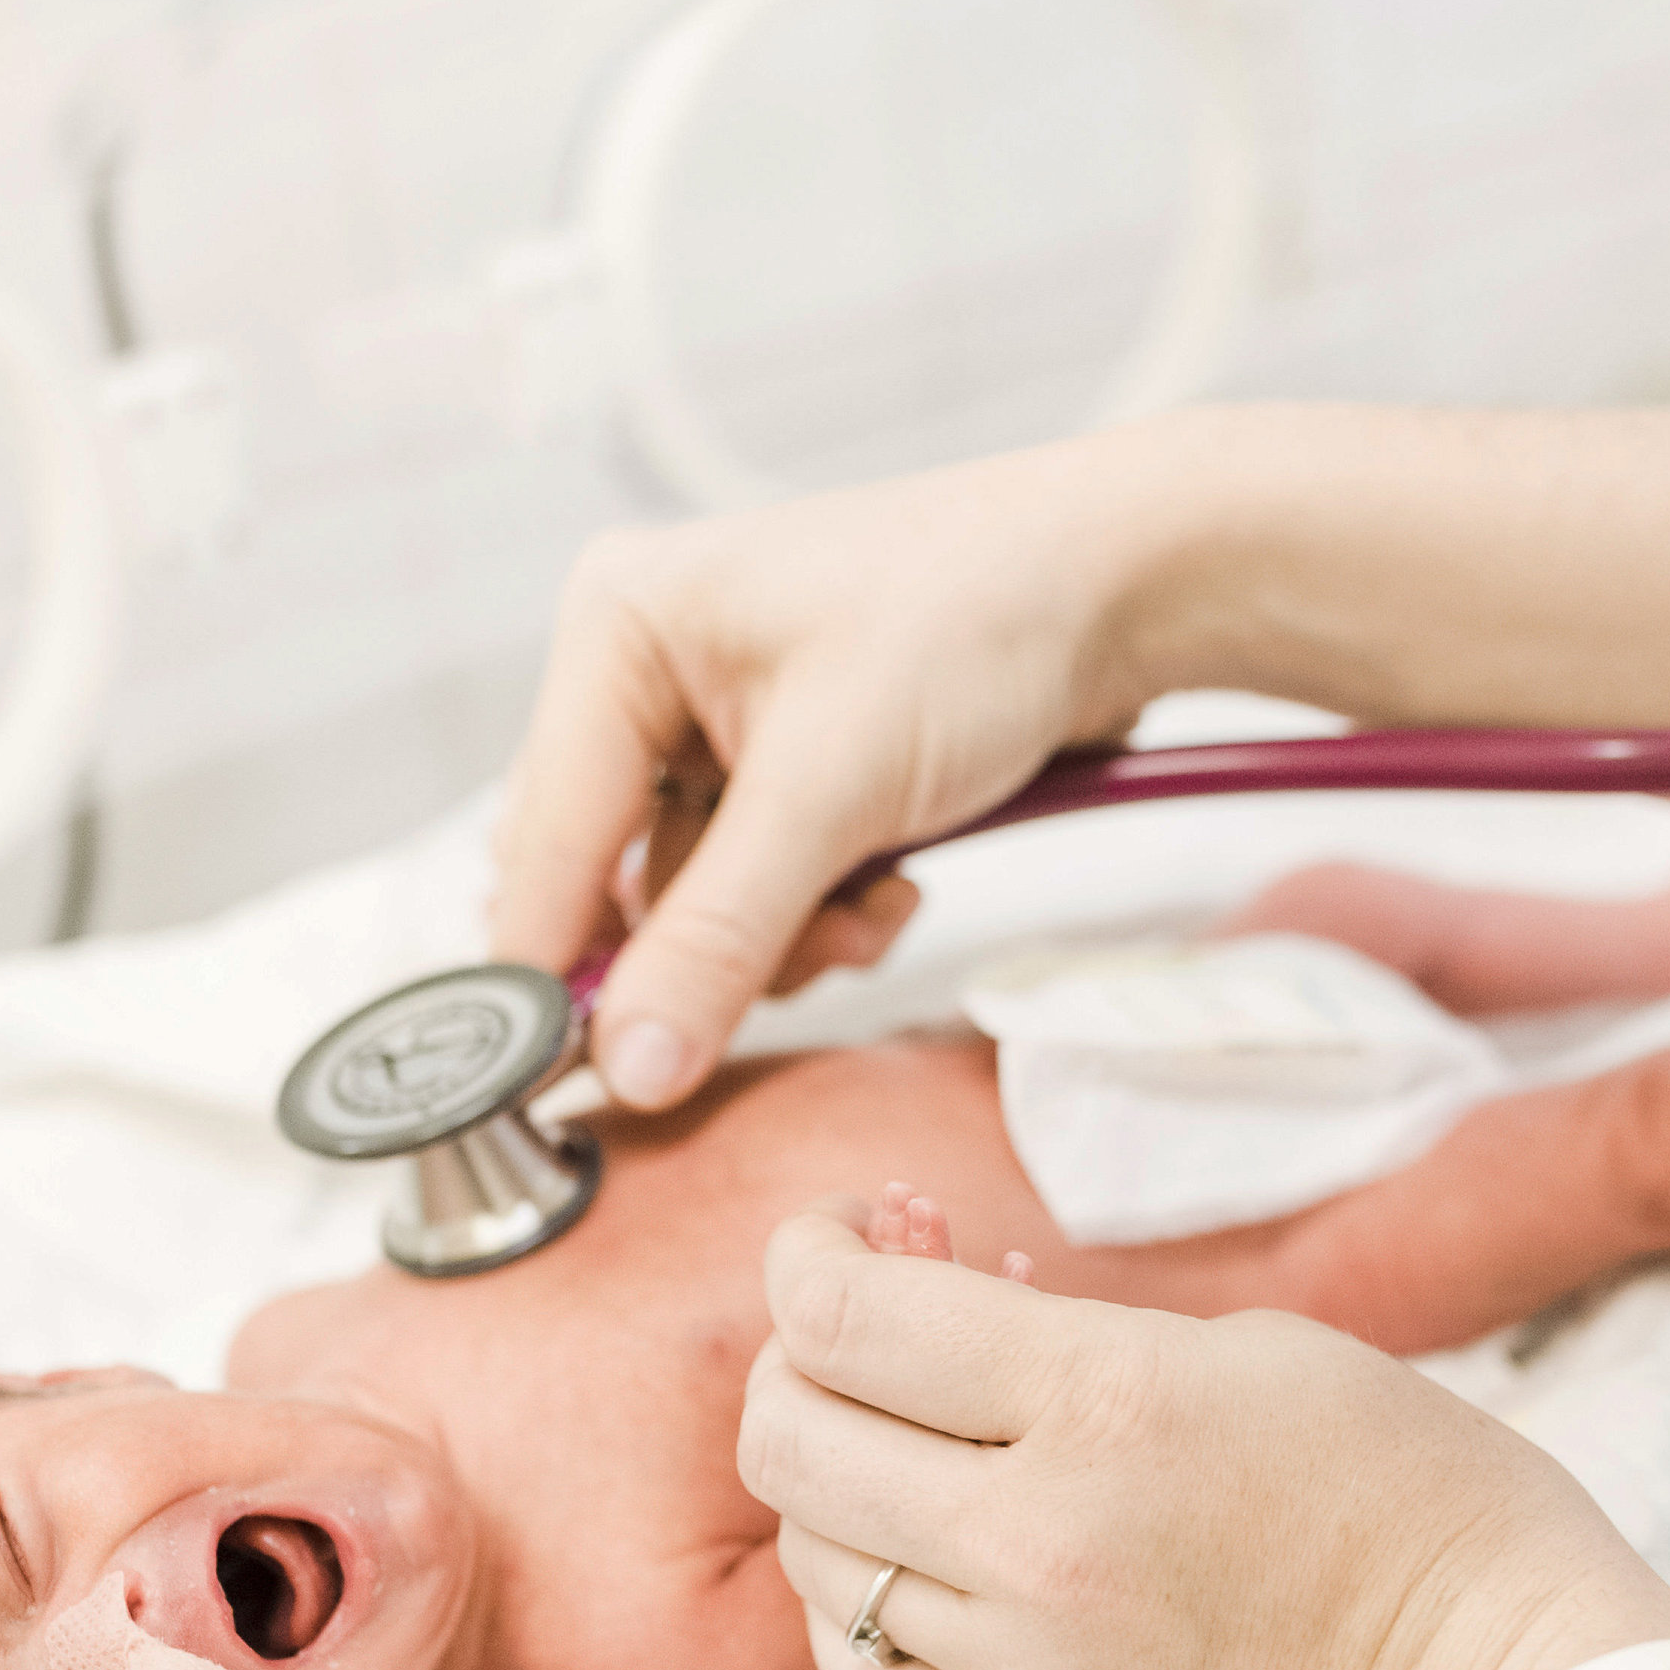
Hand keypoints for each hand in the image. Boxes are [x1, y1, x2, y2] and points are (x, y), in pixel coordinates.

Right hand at [488, 430, 1180, 1107]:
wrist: (1124, 588)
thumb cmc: (975, 617)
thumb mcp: (831, 787)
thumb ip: (720, 936)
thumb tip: (628, 1065)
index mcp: (617, 630)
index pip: (545, 838)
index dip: (555, 966)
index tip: (572, 1081)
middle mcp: (648, 677)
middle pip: (612, 884)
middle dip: (714, 944)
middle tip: (802, 944)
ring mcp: (718, 731)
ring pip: (694, 910)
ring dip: (788, 938)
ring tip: (876, 898)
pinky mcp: (787, 777)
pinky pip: (760, 898)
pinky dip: (825, 916)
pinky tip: (895, 879)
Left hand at [738, 1196, 1669, 1669]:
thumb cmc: (1427, 1502)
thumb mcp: (1261, 1351)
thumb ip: (1076, 1335)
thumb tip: (948, 1314)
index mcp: (1106, 1404)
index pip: (844, 1316)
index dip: (814, 1249)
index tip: (859, 1230)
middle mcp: (1040, 1540)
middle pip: (789, 1436)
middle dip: (798, 1354)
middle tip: (870, 1326)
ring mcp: (1031, 1663)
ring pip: (813, 1559)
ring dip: (831, 1479)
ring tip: (913, 1441)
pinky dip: (855, 1608)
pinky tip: (912, 1562)